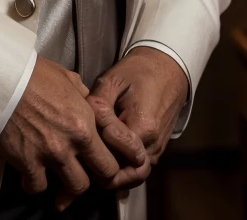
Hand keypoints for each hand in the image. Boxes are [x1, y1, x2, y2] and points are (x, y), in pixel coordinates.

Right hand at [0, 56, 147, 210]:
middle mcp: (71, 144)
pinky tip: (31, 173)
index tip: (98, 165)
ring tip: (57, 175)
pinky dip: (34, 183)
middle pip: (94, 180)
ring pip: (70, 189)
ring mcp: (49, 155)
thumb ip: (82, 96)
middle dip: (88, 179)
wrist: (3, 78)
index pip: (109, 162)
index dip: (106, 166)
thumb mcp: (67, 78)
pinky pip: (36, 186)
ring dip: (64, 185)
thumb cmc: (35, 74)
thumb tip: (86, 102)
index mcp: (85, 124)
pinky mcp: (26, 161)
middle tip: (80, 173)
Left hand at [87, 47, 188, 190]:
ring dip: (109, 173)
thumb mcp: (113, 80)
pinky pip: (136, 169)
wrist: (167, 69)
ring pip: (129, 177)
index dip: (94, 143)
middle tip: (79, 157)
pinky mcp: (156, 152)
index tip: (85, 130)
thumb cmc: (138, 72)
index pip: (111, 151)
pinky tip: (103, 156)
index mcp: (143, 127)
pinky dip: (120, 169)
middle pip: (120, 174)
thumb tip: (85, 125)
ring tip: (90, 158)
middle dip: (98, 169)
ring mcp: (156, 152)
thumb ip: (98, 104)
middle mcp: (152, 146)